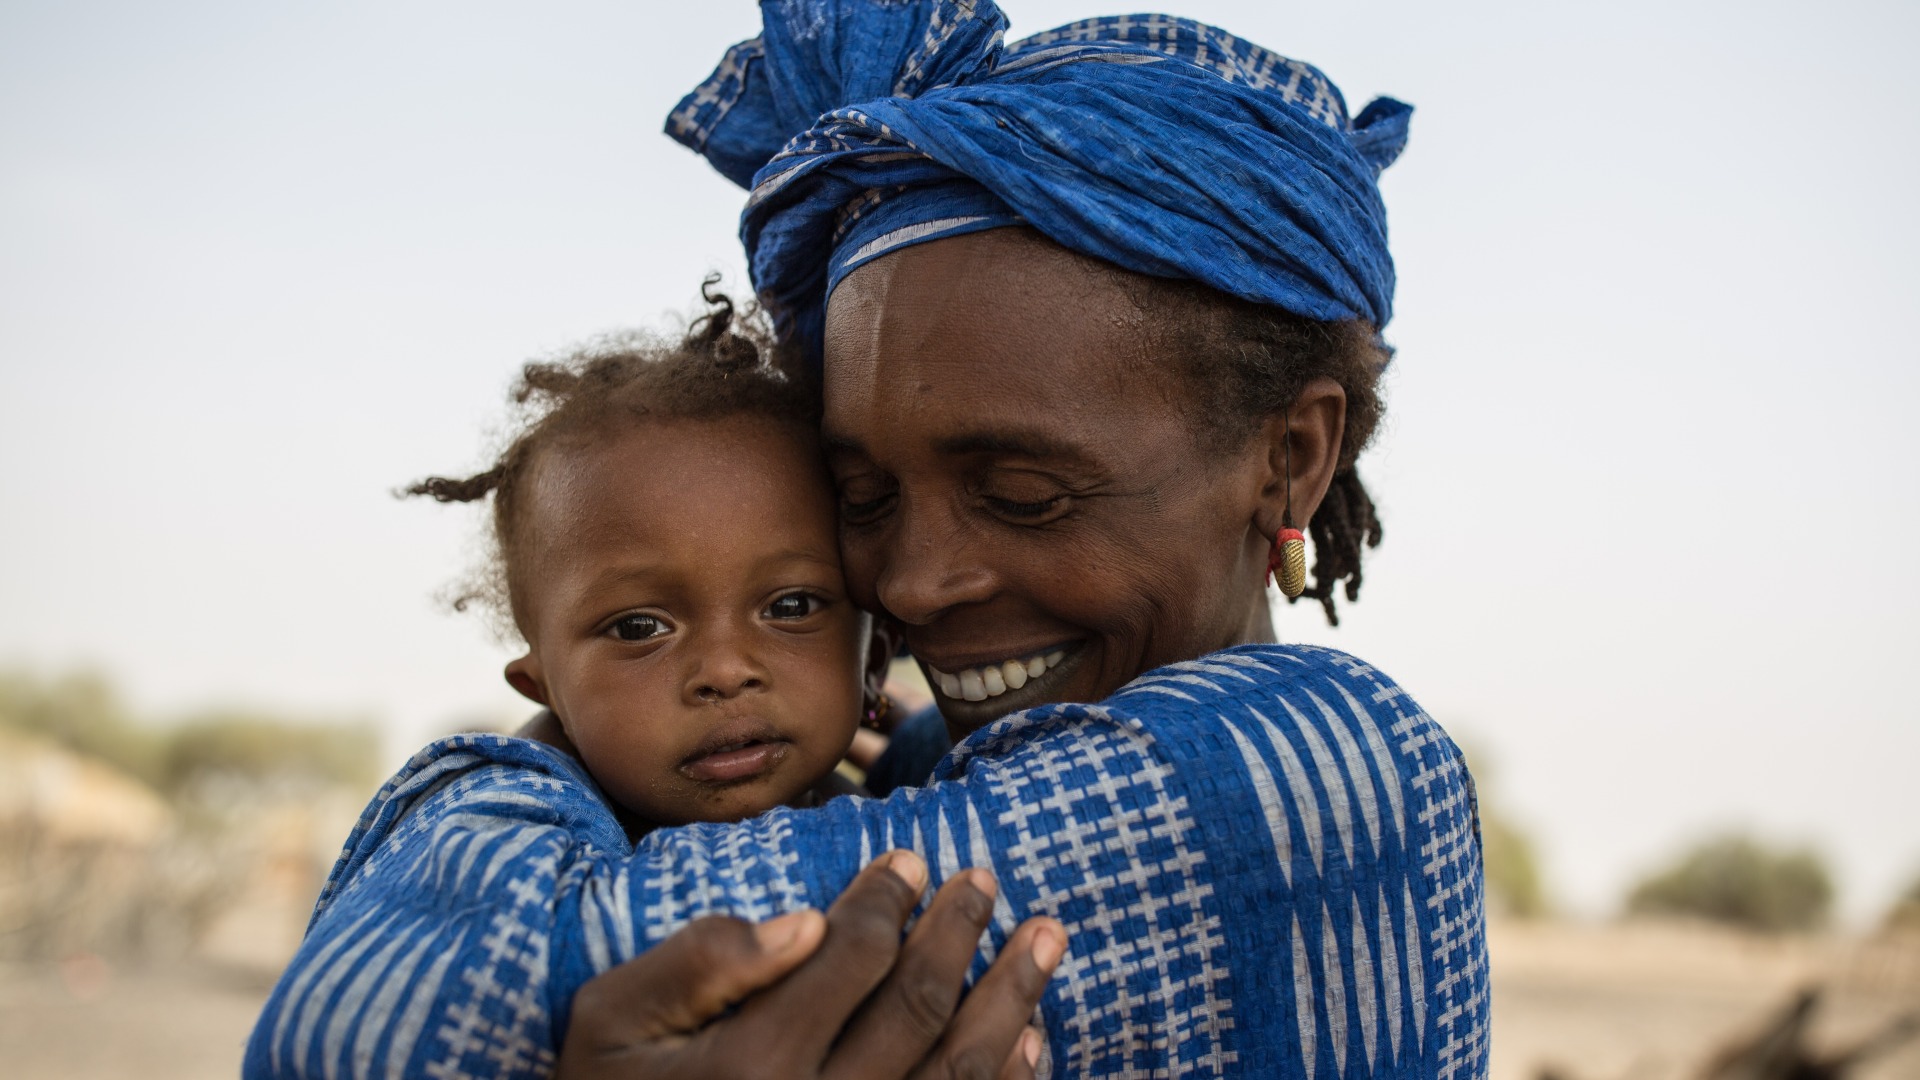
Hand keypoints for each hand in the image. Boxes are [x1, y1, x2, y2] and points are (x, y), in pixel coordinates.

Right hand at [557, 850, 1063, 1079]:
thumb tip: (804, 922)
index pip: (850, 956)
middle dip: (960, 933)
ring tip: (1046, 939)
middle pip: (919, 1009)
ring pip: (961, 1075)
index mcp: (753, 1067)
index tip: (910, 861)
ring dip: (1013, 1001)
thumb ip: (698, 961)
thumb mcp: (611, 1018)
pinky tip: (1028, 1040)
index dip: (889, 900)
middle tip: (984, 879)